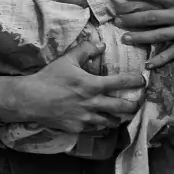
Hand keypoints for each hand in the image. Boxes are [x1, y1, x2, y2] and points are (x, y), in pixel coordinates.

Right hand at [0, 38, 145, 132]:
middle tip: (137, 103)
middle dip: (133, 106)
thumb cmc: (49, 78)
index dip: (135, 81)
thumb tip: (101, 44)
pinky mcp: (77, 128)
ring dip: (117, 118)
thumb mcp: (66, 60)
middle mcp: (93, 103)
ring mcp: (86, 118)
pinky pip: (94, 129)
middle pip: (122, 107)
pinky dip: (100, 125)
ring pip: (110, 121)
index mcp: (92, 85)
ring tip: (120, 115)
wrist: (30, 99)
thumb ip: (85, 50)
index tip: (142, 80)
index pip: (121, 82)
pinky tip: (100, 122)